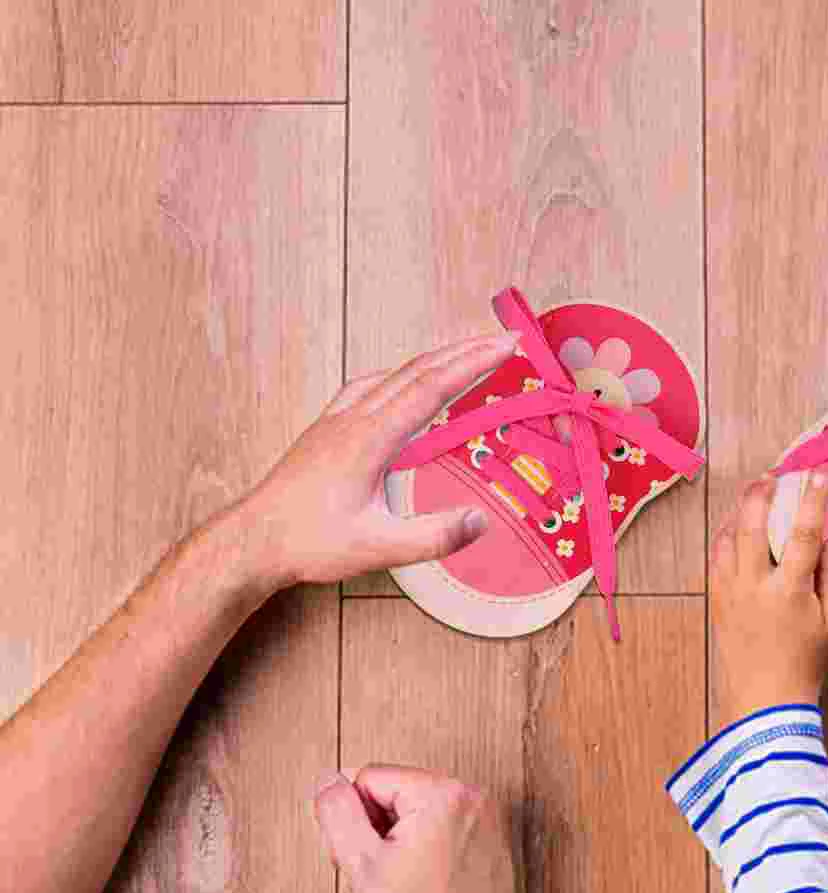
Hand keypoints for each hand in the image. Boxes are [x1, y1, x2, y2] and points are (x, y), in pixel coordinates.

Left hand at [233, 332, 519, 589]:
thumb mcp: (379, 548)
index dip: (472, 365)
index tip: (505, 347)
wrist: (254, 539)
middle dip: (463, 352)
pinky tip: (400, 384)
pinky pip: (367, 388)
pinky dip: (397, 376)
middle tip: (501, 341)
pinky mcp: (326, 431)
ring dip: (432, 361)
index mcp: (370, 438)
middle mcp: (353, 419)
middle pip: (416, 371)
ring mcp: (336, 421)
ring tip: (462, 357)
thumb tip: (480, 521)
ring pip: (391, 375)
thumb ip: (433, 537)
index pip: (432, 388)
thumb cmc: (310, 543)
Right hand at [312, 765, 516, 892]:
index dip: (353, 817)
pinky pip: (443, 831)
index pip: (369, 778)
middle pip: (396, 793)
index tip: (361, 855)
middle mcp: (474, 798)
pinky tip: (423, 886)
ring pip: (417, 813)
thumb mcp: (362, 863)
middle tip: (380, 873)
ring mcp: (488, 821)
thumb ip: (337, 812)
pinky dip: (425, 852)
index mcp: (444, 793)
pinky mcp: (493, 844)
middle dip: (377, 828)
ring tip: (402, 883)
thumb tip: (328, 781)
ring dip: (398, 842)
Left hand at [710, 476, 827, 723]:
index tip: (818, 478)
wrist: (765, 700)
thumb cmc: (805, 663)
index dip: (812, 501)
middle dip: (761, 494)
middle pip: (752, 525)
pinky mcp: (717, 601)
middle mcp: (755, 586)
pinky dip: (723, 537)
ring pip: (726, 538)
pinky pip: (714, 558)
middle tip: (772, 476)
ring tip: (752, 497)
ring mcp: (731, 592)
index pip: (803, 533)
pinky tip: (732, 529)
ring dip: (737, 512)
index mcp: (789, 590)